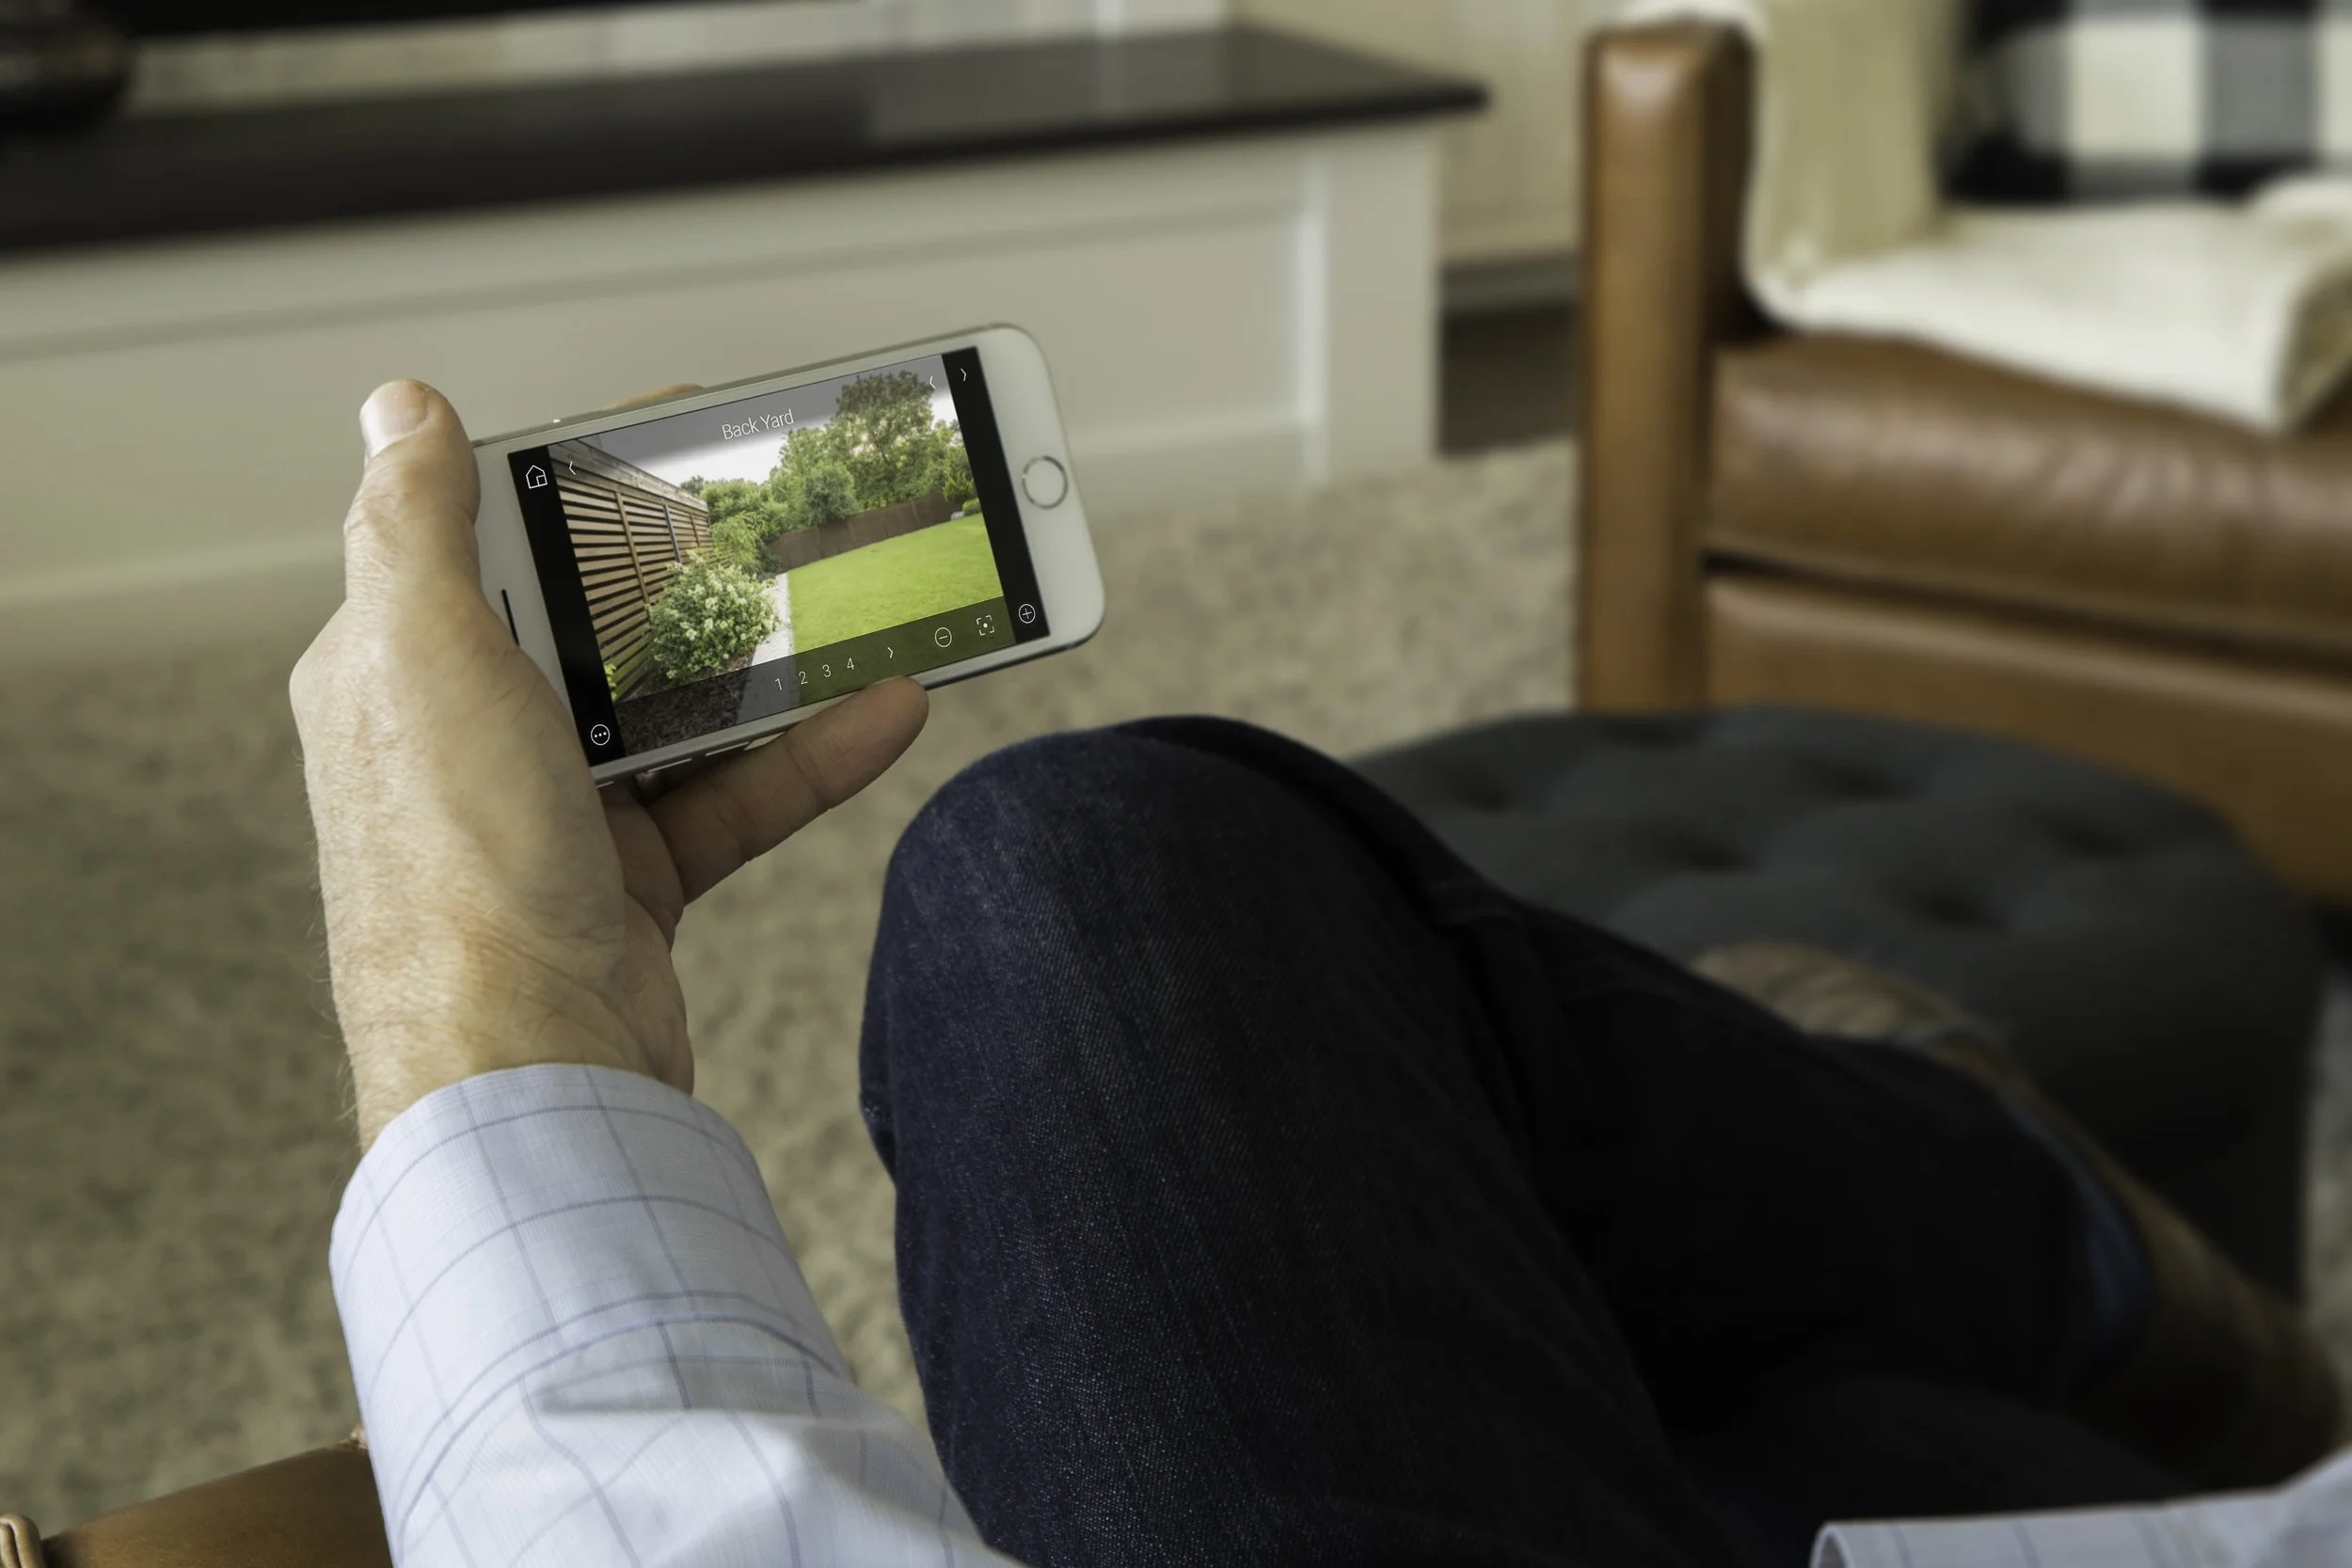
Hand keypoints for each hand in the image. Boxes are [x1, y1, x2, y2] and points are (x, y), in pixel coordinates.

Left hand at [292, 381, 927, 1147]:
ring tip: (859, 607)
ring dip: (775, 662)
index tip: (680, 436)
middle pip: (600, 620)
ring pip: (681, 708)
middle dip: (699, 570)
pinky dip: (812, 755)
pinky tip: (887, 711)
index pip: (496, 539)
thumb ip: (414, 527)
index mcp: (399, 671)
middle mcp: (470, 737)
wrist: (525, 1081)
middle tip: (787, 514)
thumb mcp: (424, 663)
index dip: (588, 483)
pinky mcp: (632, 879)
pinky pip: (734, 794)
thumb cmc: (458, 876)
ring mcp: (554, 813)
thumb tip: (401, 405)